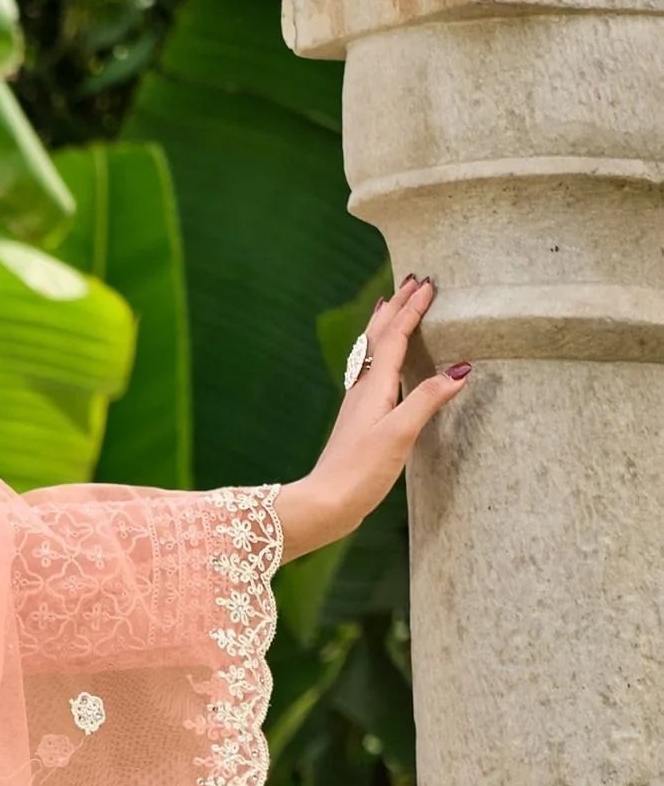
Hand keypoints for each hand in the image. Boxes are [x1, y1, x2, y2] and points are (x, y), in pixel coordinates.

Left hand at [275, 274, 469, 562]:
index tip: (429, 284)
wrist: (324, 505)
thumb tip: (460, 370)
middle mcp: (362, 390)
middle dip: (396, 307)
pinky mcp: (357, 422)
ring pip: (372, 353)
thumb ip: (427, 399)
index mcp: (374, 387)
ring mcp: (357, 405)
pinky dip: (380, 355)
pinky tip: (382, 366)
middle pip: (379, 337)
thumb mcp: (400, 434)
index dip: (413, 309)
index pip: (395, 336)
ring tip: (391, 308)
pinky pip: (370, 374)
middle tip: (410, 281)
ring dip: (385, 326)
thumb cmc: (359, 472)